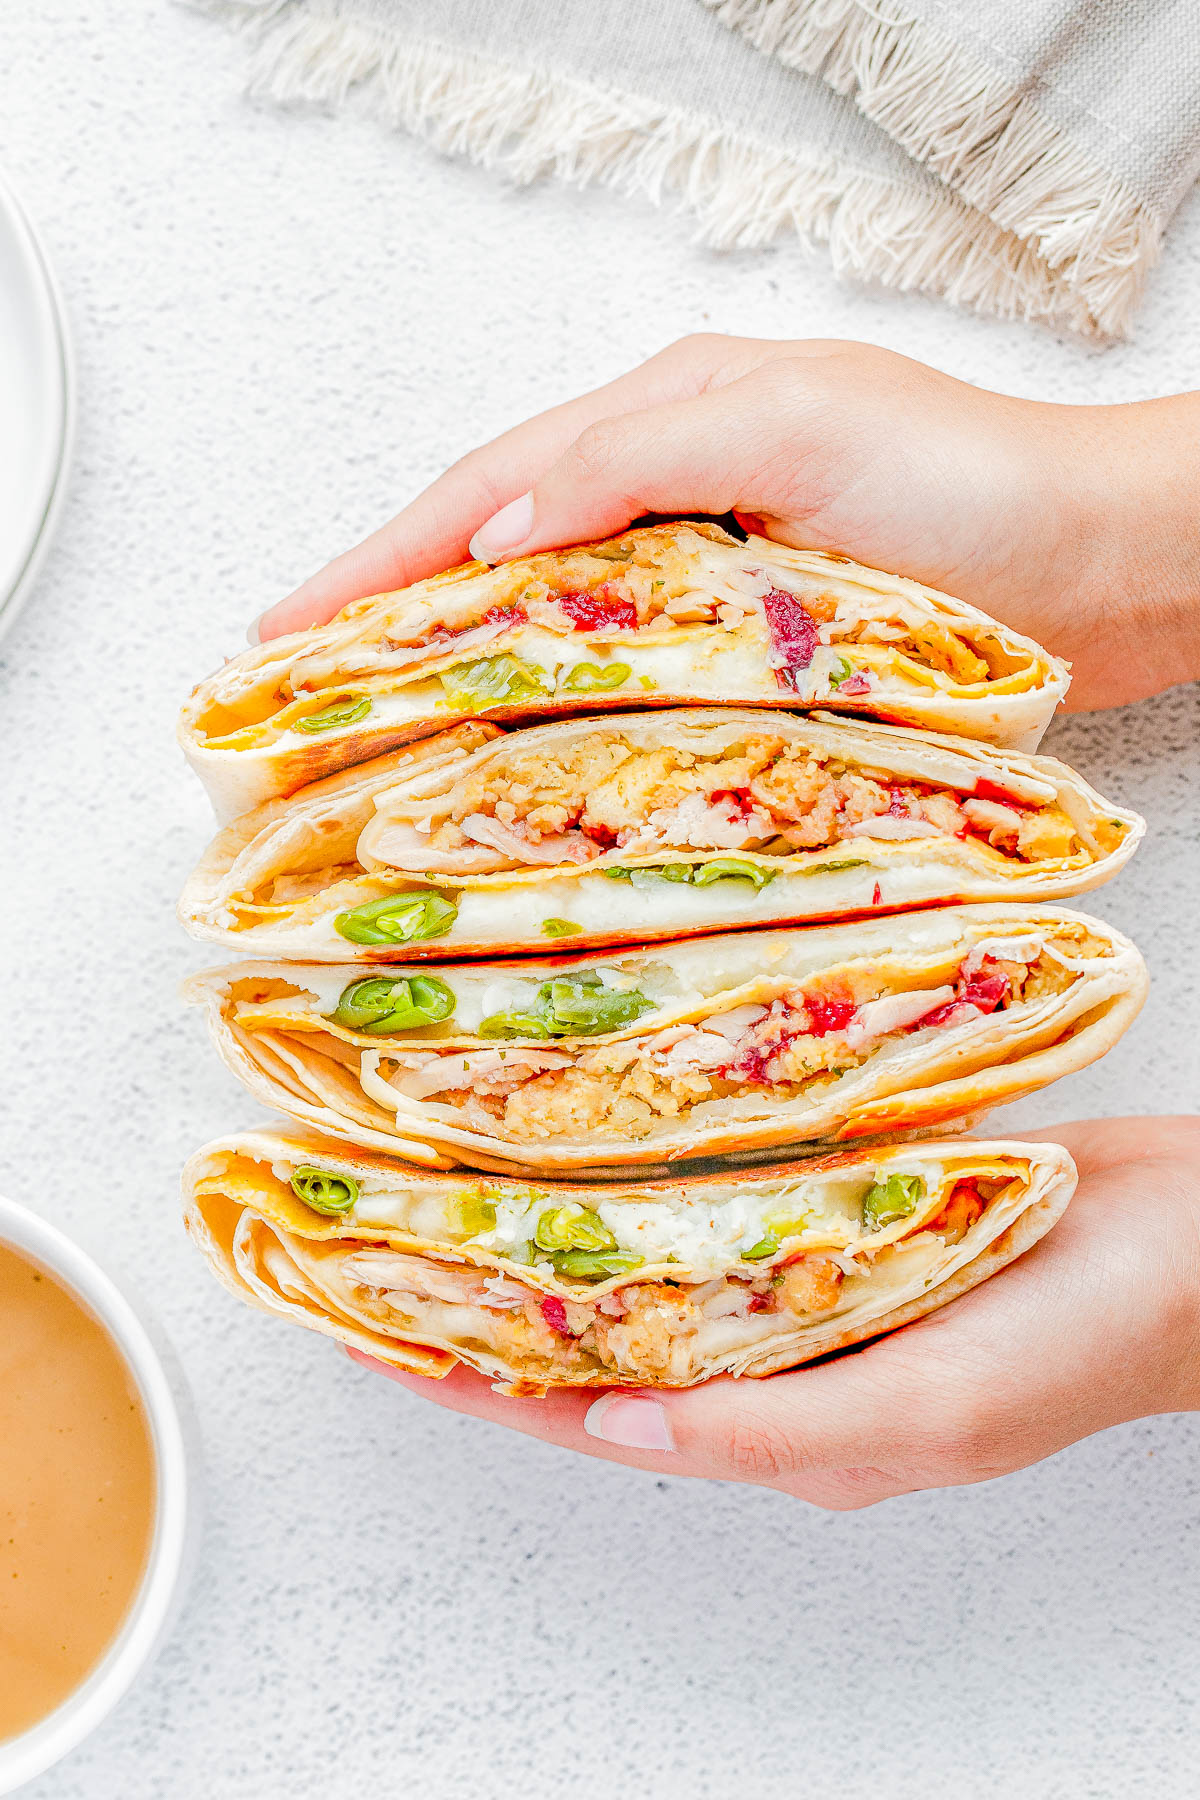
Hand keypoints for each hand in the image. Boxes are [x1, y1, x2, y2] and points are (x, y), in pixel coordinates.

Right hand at [256, 335, 1199, 710]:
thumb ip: (639, 460)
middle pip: (503, 553)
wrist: (1109, 562)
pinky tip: (522, 765)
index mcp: (673, 414)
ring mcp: (716, 572)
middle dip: (397, 615)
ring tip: (376, 741)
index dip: (381, 559)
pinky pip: (630, 681)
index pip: (491, 485)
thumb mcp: (796, 427)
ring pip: (559, 623)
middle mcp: (680, 488)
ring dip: (468, 674)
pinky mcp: (758, 647)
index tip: (283, 629)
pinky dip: (563, 718)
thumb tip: (493, 529)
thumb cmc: (972, 483)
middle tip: (298, 696)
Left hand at [345, 1118, 1199, 1508]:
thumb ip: (773, 1431)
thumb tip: (612, 1424)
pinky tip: (603, 1125)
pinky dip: (659, 1167)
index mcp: (791, 1431)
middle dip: (503, 1302)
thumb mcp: (929, 1414)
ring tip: (467, 1180)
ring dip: (568, 1229)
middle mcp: (787, 1358)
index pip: (597, 1417)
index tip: (375, 1341)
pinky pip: (730, 1191)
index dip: (483, 1386)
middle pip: (610, 1336)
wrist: (1195, 1240)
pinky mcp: (850, 1203)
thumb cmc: (1078, 1343)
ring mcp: (815, 1276)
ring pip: (660, 1258)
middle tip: (394, 1242)